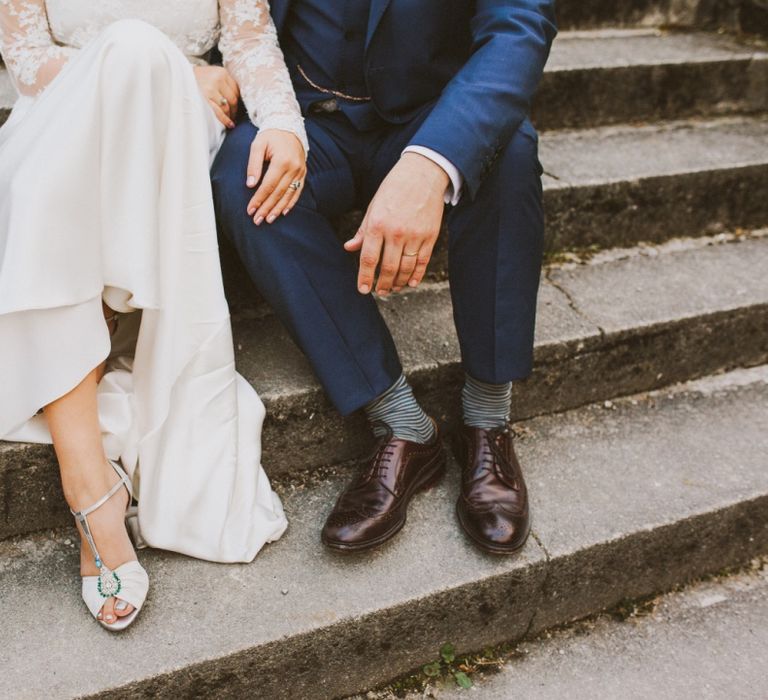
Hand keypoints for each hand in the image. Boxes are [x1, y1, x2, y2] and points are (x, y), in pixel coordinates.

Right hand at [193, 65, 238, 128]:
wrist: (177, 77)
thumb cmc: (196, 79)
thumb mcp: (212, 75)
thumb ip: (224, 84)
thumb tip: (237, 102)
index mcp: (221, 72)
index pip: (236, 90)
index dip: (238, 101)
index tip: (236, 108)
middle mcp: (217, 79)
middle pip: (233, 99)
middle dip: (234, 110)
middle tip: (233, 117)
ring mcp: (210, 89)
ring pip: (226, 107)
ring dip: (229, 116)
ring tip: (230, 121)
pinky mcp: (204, 98)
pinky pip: (219, 113)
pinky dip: (225, 120)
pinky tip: (229, 124)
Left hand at [246, 130, 307, 224]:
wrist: (289, 127)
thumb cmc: (270, 136)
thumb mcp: (258, 145)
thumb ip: (253, 165)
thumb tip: (250, 185)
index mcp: (282, 161)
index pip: (268, 185)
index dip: (259, 199)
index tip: (250, 210)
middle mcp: (293, 168)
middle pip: (278, 193)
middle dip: (267, 208)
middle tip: (257, 220)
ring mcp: (300, 172)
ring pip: (288, 195)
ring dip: (278, 209)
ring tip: (268, 219)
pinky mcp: (303, 174)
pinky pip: (297, 191)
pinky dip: (290, 203)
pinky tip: (283, 212)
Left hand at [344, 152, 448, 294]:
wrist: (423, 173)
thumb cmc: (394, 189)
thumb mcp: (374, 207)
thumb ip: (363, 230)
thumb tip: (349, 248)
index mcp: (378, 224)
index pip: (369, 258)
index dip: (365, 277)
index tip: (363, 289)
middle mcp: (396, 232)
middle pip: (388, 267)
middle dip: (382, 283)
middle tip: (379, 291)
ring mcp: (415, 235)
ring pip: (406, 267)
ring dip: (399, 282)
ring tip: (393, 288)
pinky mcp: (430, 235)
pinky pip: (423, 261)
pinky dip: (417, 275)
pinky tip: (411, 282)